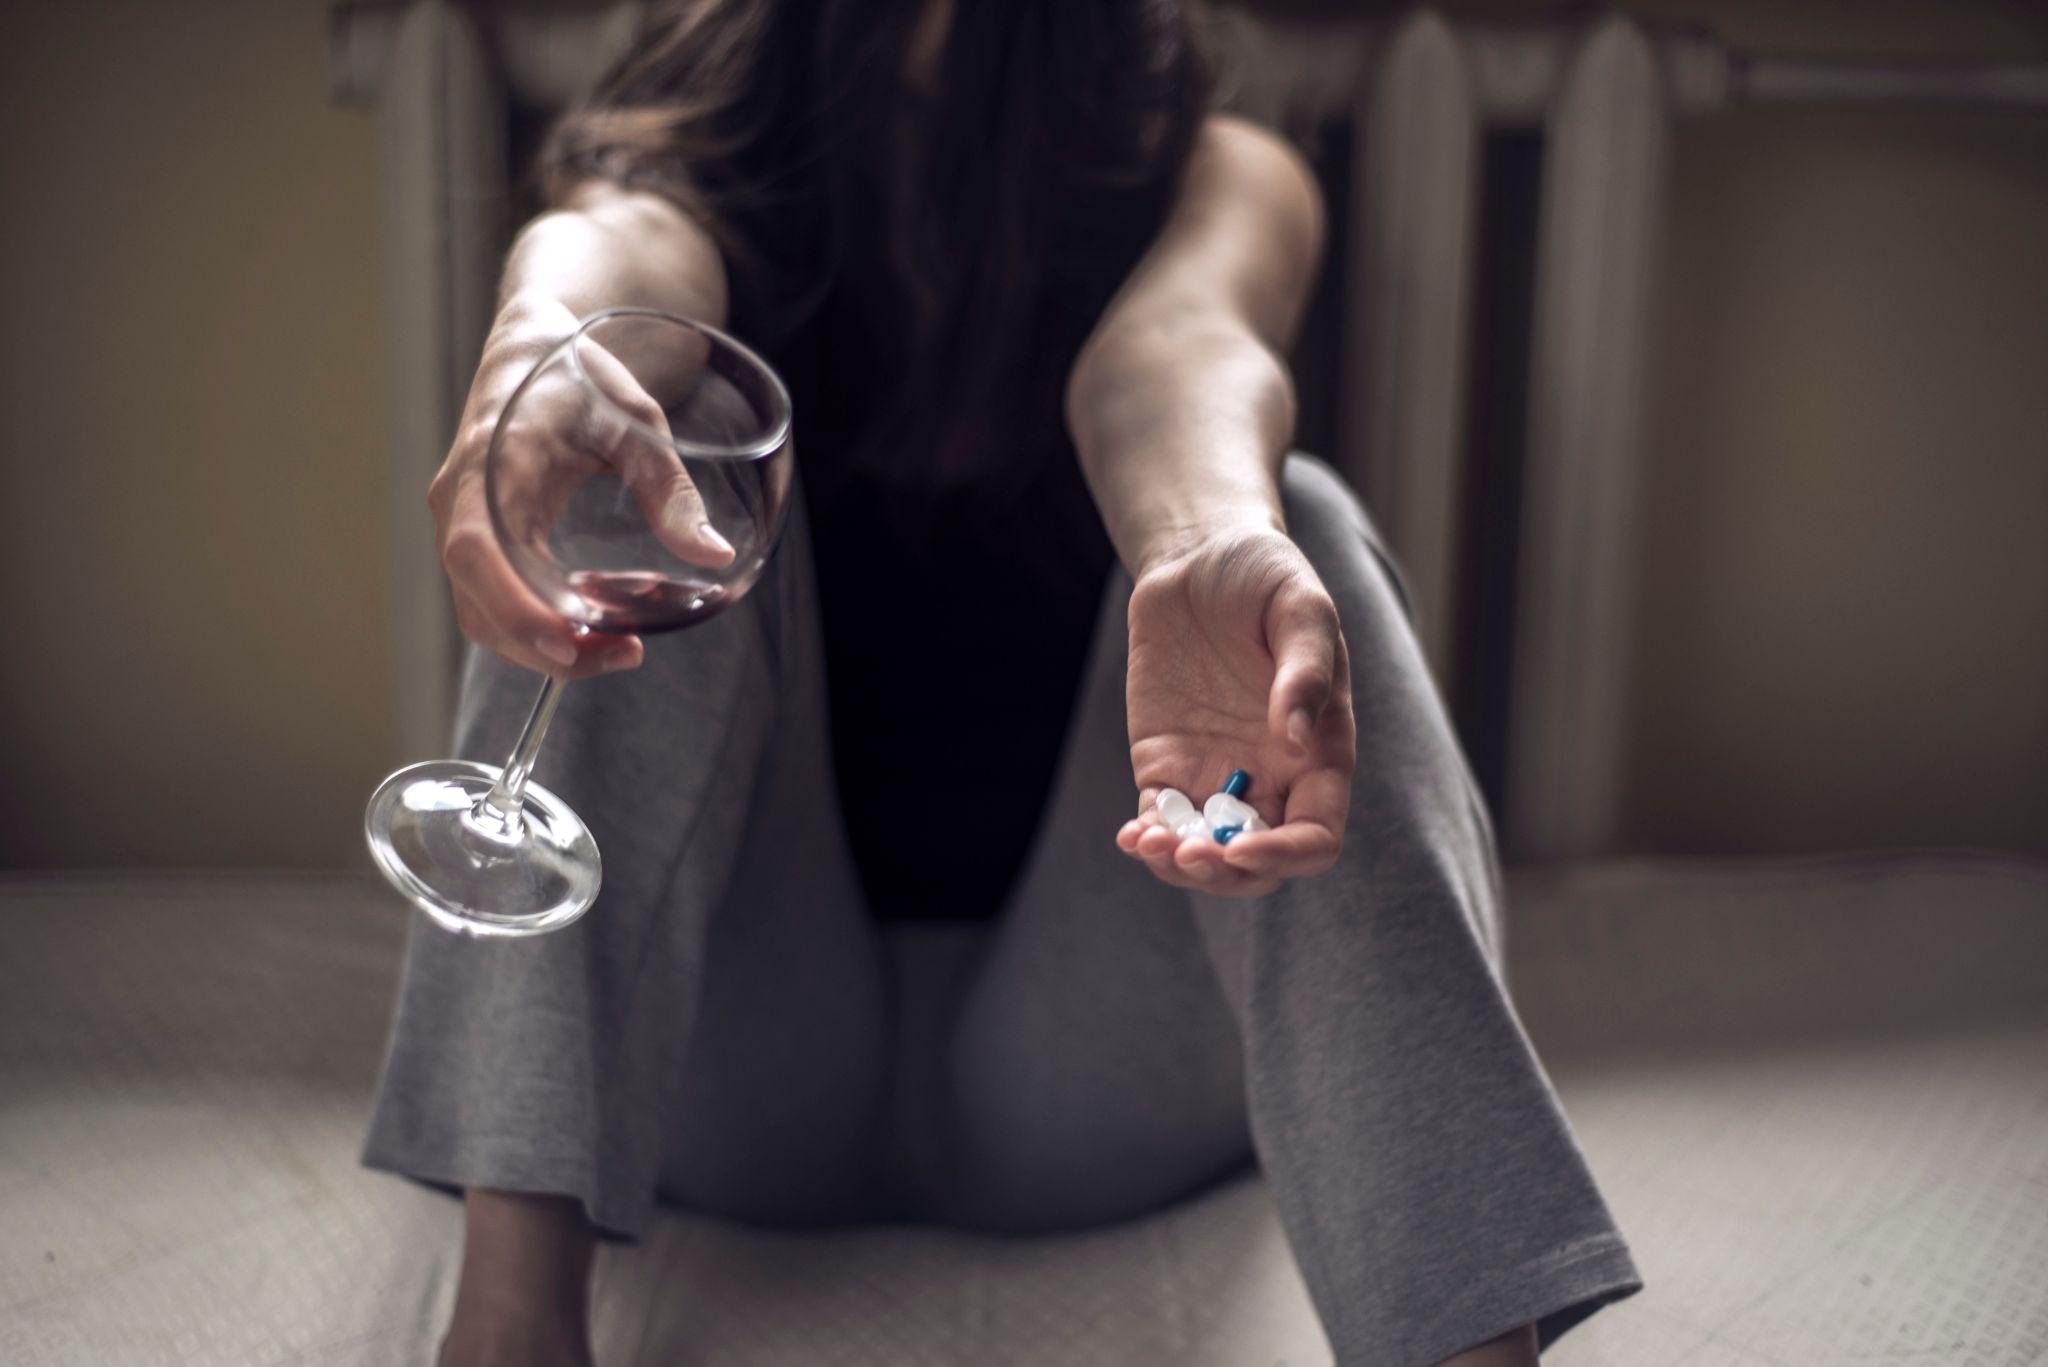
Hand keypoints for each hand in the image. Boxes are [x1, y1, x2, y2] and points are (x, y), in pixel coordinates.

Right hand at [426, 293, 731, 678]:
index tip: (567, 642)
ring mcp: (461, 522)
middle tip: (624, 654)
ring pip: (482, 612)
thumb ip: (672, 490)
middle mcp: (461, 499)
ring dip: (543, 646)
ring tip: (620, 648)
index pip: (476, 549)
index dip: (513, 606)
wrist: (531, 349)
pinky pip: (493, 599)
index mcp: (493, 460)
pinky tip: (595, 624)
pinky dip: (538, 625)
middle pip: (478, 602)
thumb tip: (715, 556)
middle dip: (544, 647)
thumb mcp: (639, 422)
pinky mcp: (477, 538)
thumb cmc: (582, 377)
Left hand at [1115, 527, 1354, 896]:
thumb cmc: (1266, 577)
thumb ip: (1306, 669)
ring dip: (1179, 865)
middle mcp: (1273, 777)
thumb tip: (1295, 739)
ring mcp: (1217, 774)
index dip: (1285, 854)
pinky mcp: (1167, 763)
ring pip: (1206, 853)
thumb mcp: (1300, 607)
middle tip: (1187, 852)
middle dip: (1225, 872)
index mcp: (1320, 754)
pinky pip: (1162, 818)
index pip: (1316, 836)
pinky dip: (1147, 838)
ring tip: (1148, 843)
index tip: (1241, 846)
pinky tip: (1131, 835)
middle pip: (1259, 862)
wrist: (1201, 558)